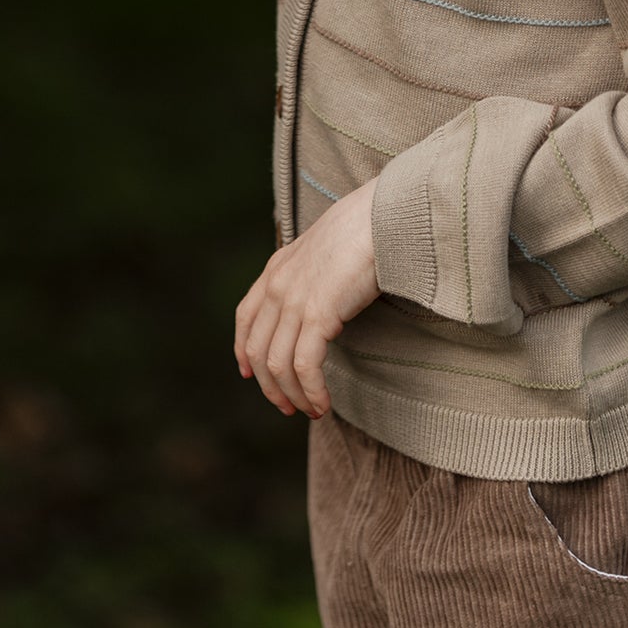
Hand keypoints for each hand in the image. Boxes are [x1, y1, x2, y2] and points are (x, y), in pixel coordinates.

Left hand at [234, 178, 379, 420]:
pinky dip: (311, 392)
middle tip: (289, 407)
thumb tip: (322, 297)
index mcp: (277, 268)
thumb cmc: (366, 228)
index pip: (245, 317)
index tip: (251, 375)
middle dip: (270, 386)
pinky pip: (304, 367)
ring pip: (279, 365)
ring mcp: (295, 300)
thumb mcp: (324, 248)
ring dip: (293, 396)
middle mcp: (278, 285)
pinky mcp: (318, 314)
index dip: (243, 351)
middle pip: (258, 350)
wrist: (383, 215)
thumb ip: (313, 273)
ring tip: (312, 411)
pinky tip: (323, 404)